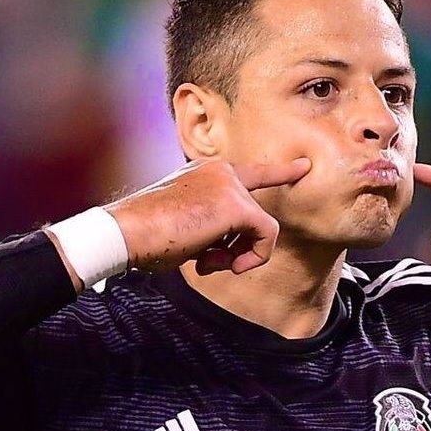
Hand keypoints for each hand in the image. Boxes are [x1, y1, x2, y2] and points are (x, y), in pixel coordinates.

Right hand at [106, 157, 308, 275]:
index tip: (304, 166)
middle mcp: (221, 171)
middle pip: (256, 216)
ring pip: (263, 228)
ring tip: (210, 263)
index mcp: (205, 172)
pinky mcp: (237, 204)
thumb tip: (233, 253)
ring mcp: (230, 185)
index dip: (280, 172)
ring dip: (242, 255)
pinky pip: (267, 237)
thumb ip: (213, 229)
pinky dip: (253, 258)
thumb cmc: (147, 236)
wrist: (126, 233)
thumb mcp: (184, 224)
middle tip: (211, 262)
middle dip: (240, 247)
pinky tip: (225, 265)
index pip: (252, 173)